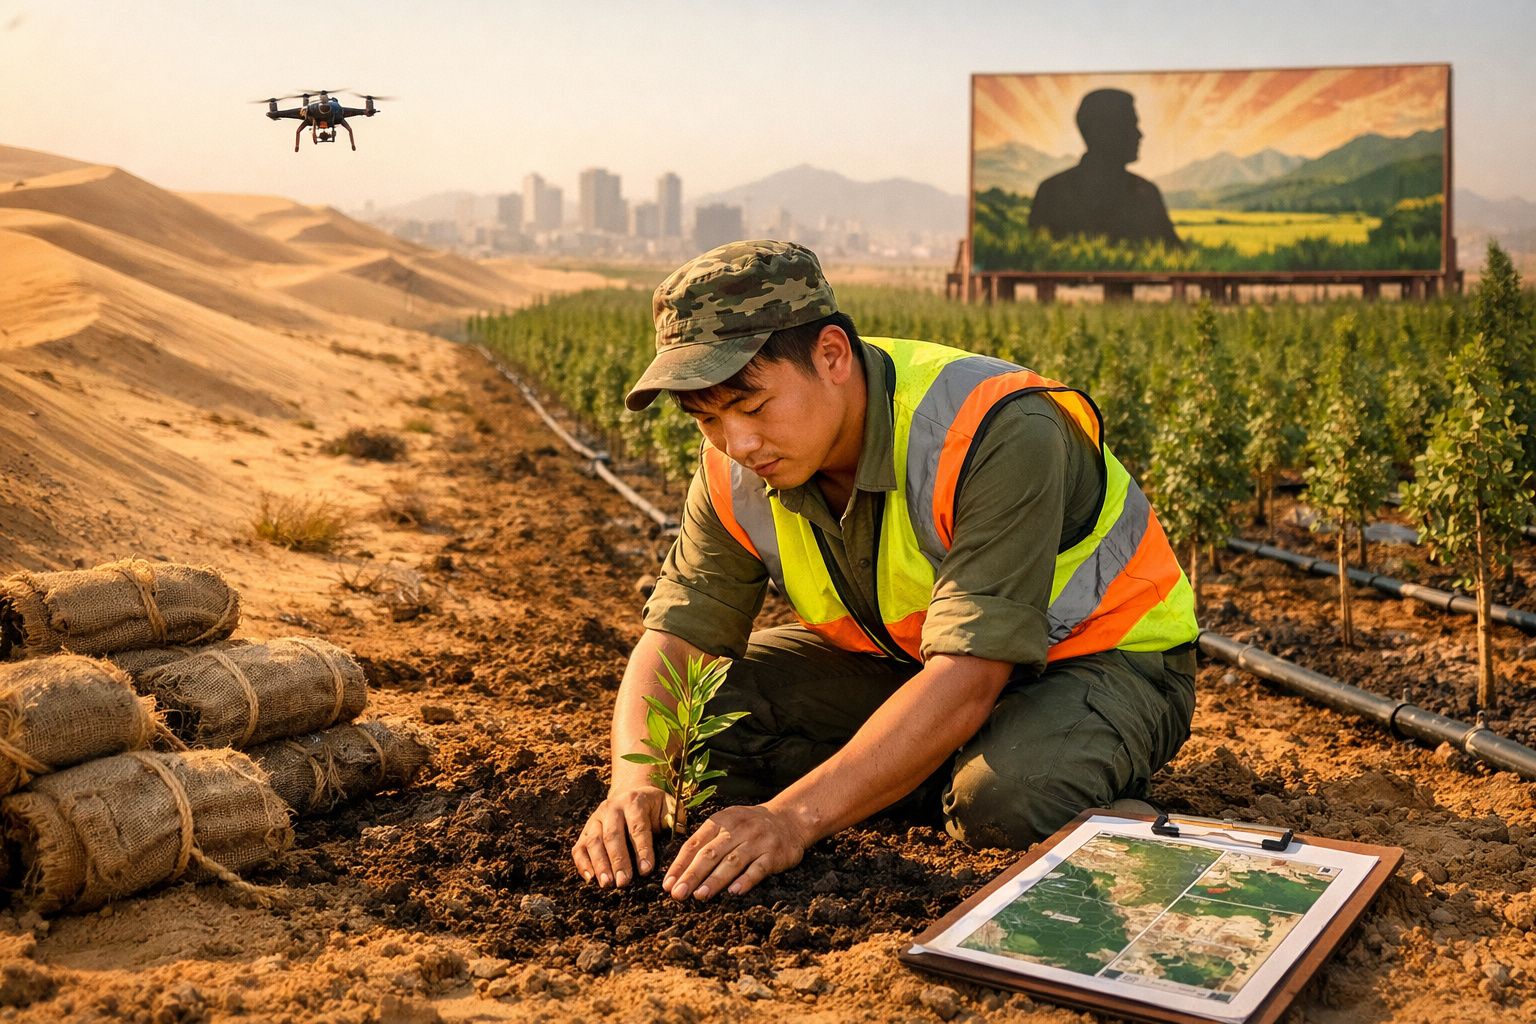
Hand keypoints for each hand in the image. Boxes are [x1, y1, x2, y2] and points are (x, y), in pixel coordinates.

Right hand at [572, 785, 666, 888]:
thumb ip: (675, 817)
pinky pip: (579, 847)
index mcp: (634, 801)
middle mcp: (611, 808)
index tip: (646, 870)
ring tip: (607, 884)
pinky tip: (590, 879)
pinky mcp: (586, 830)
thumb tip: (679, 834)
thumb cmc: (654, 806)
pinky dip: (582, 863)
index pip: (637, 827)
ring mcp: (595, 819)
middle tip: (623, 882)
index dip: (642, 849)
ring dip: (599, 864)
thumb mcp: (668, 804)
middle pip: (612, 836)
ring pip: (593, 842)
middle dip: (618, 860)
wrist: (631, 793)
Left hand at [663, 804, 808, 900]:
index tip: (668, 884)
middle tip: (678, 894)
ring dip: (715, 880)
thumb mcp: (726, 824)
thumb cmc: (749, 827)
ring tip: (700, 896)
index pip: (695, 843)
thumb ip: (705, 843)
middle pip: (710, 853)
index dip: (680, 864)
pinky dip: (746, 880)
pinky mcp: (774, 853)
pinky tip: (734, 892)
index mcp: (721, 820)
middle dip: (692, 875)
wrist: (789, 818)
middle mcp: (738, 829)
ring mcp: (757, 840)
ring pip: (732, 861)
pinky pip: (759, 868)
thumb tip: (679, 871)